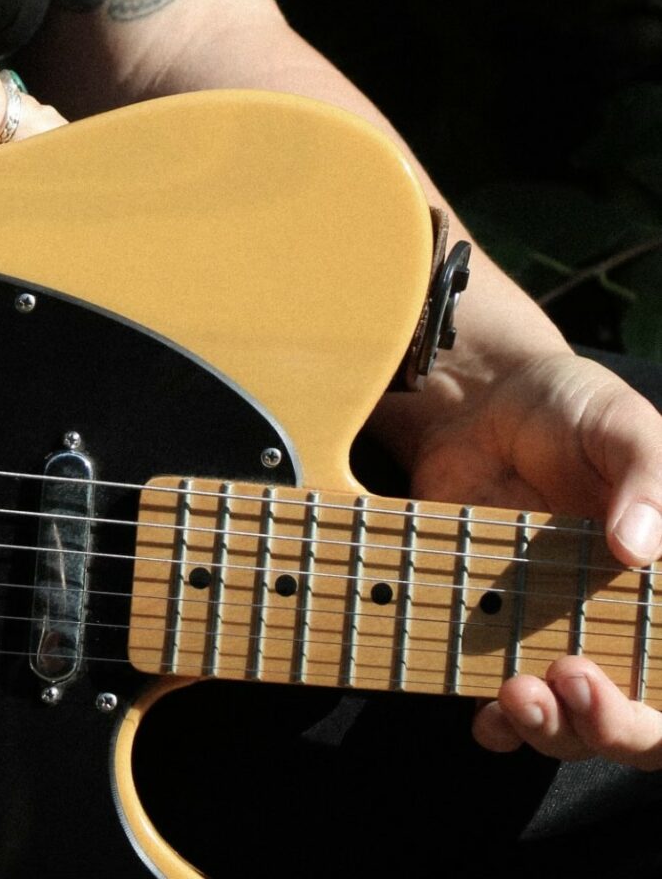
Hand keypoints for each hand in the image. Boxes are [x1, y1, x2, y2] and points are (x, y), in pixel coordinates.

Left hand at [382, 348, 661, 766]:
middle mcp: (625, 630)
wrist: (484, 400)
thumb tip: (640, 546)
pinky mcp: (501, 634)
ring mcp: (562, 637)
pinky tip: (488, 720)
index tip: (645, 691)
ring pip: (574, 725)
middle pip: (640, 721)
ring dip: (552, 729)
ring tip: (520, 694)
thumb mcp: (623, 426)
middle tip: (574, 682)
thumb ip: (646, 477)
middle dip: (611, 726)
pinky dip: (500, 727)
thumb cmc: (577, 411)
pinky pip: (506, 705)